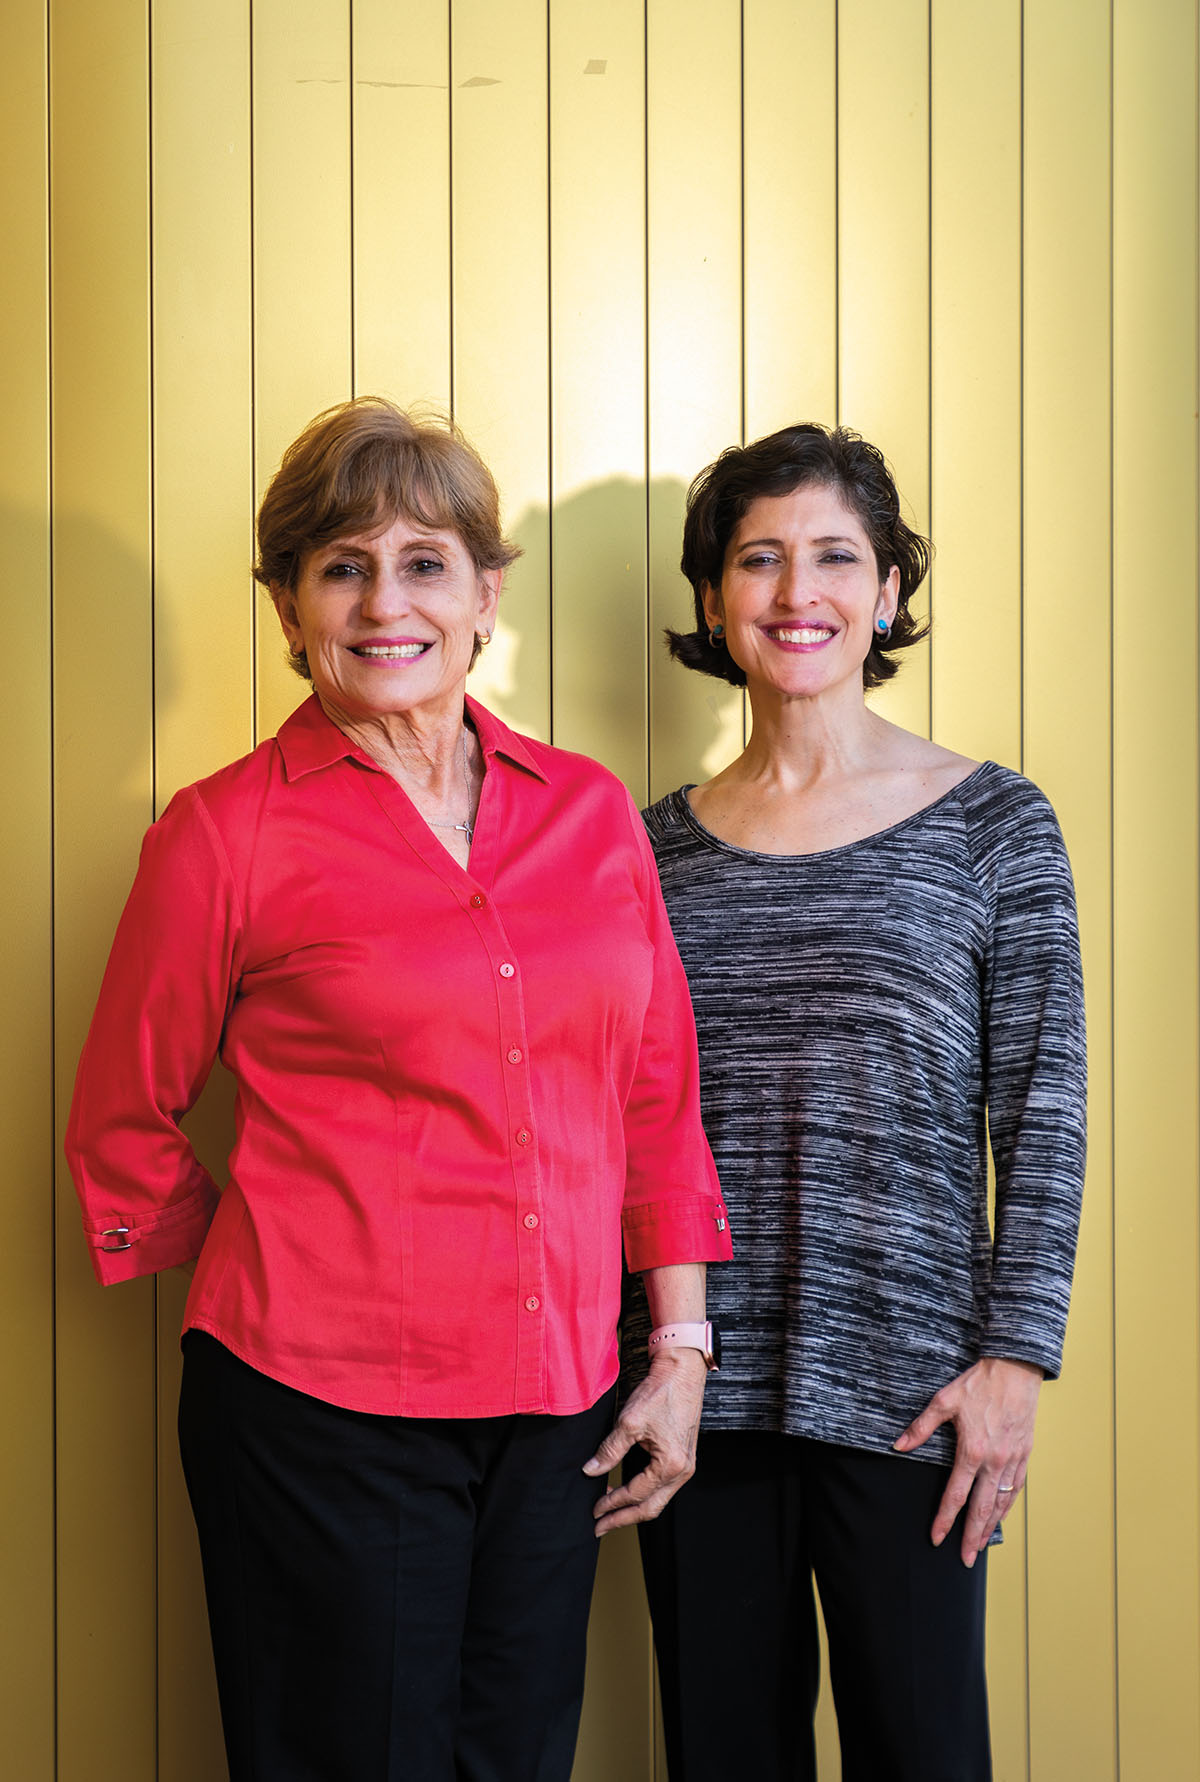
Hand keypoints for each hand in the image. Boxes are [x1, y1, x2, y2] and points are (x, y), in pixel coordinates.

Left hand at [582, 1350, 706, 1535]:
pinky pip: (663, 1487)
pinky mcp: (683, 1458)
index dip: (612, 1504)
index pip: (635, 1494)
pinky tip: (628, 1492)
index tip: (594, 1511)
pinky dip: (645, 1494)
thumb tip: (591, 1470)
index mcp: (670, 1465)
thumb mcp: (629, 1422)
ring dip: (633, 1508)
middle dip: (623, 1519)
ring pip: (658, 1500)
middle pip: (651, 1508)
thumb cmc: (661, 1392)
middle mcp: (682, 1470)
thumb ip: (609, 1450)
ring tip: (610, 1512)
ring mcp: (686, 1465)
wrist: (682, 1371)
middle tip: (600, 1526)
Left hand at [893, 1357, 1043, 1566]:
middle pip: (981, 1510)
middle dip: (971, 1538)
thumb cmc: (978, 1383)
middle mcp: (994, 1462)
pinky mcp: (1024, 1455)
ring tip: (980, 1546)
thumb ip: (921, 1428)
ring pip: (1000, 1503)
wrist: (1015, 1370)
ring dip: (990, 1527)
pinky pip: (1015, 1489)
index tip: (936, 1538)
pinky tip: (1000, 1516)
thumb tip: (898, 1446)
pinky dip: (1007, 1507)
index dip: (944, 1520)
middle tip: (964, 1560)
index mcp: (972, 1451)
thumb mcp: (943, 1401)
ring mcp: (1012, 1461)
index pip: (955, 1496)